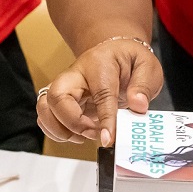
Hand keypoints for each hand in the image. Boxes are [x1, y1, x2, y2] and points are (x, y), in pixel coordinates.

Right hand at [36, 37, 161, 146]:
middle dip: (72, 123)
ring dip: (60, 129)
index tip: (109, 138)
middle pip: (56, 96)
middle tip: (94, 133)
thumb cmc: (129, 59)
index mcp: (100, 63)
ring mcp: (66, 87)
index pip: (100, 93)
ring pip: (44, 107)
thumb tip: (138, 105)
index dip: (105, 119)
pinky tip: (76, 135)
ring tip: (84, 136)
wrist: (115, 52)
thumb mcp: (148, 66)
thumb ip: (144, 85)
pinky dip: (55, 131)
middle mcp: (76, 74)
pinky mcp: (62, 100)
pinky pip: (46, 116)